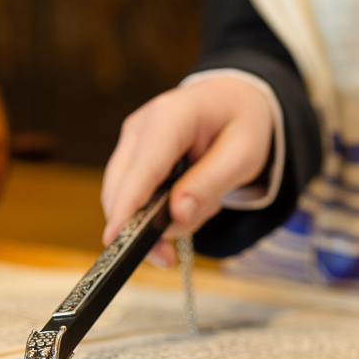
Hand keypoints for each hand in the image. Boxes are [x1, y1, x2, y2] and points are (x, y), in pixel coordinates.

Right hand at [101, 77, 273, 266]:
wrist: (234, 99)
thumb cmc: (241, 123)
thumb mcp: (243, 155)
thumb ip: (210, 184)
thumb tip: (177, 215)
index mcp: (173, 116)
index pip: (144, 167)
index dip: (127, 205)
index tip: (115, 239)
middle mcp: (142, 125)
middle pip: (121, 187)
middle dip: (141, 227)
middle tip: (169, 258)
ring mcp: (132, 140)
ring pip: (123, 196)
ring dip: (155, 219)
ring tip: (201, 207)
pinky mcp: (131, 154)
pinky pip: (131, 194)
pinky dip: (154, 211)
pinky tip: (185, 203)